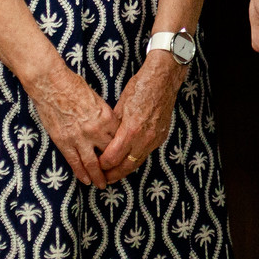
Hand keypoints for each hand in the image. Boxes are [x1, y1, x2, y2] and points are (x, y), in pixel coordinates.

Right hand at [25, 63, 120, 186]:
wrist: (51, 84)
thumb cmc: (74, 86)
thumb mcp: (97, 99)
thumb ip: (104, 115)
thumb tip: (109, 126)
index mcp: (106, 117)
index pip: (120, 139)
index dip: (122, 150)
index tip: (124, 157)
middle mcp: (96, 130)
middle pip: (109, 154)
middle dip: (113, 167)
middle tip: (116, 176)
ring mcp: (79, 137)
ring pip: (92, 163)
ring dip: (98, 176)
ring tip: (101, 185)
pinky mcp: (64, 142)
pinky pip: (74, 162)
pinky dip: (80, 173)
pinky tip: (85, 180)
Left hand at [99, 50, 185, 177]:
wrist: (163, 79)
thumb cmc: (140, 87)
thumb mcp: (120, 105)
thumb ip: (112, 125)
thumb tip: (104, 138)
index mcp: (130, 130)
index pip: (112, 158)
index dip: (101, 164)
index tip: (95, 164)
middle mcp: (144, 138)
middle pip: (125, 167)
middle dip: (112, 175)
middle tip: (103, 179)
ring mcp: (154, 139)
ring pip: (137, 163)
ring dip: (124, 169)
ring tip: (113, 173)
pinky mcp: (161, 136)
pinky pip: (146, 153)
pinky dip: (135, 159)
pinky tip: (128, 159)